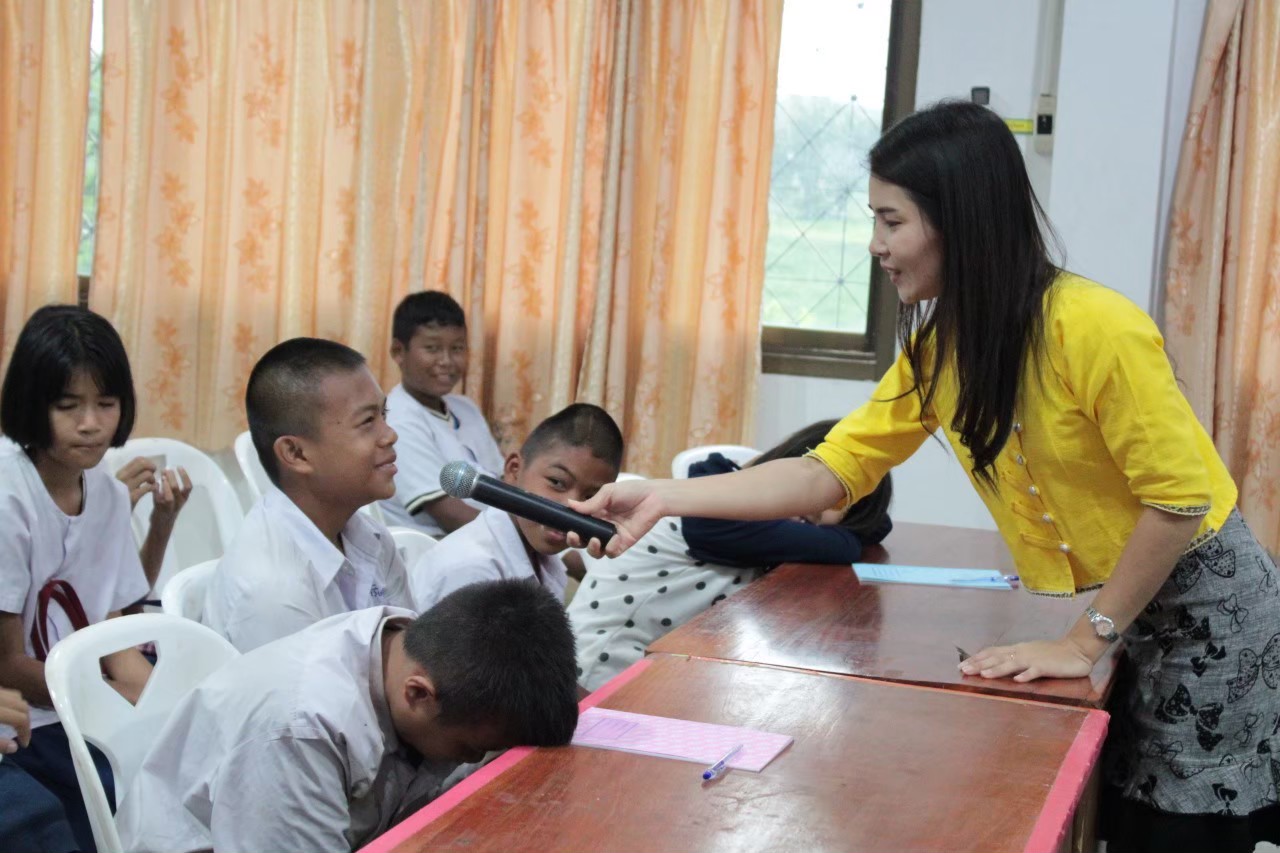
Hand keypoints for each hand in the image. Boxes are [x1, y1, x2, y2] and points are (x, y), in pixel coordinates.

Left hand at [0, 687, 30, 753]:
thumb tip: (15, 747)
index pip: (21, 719)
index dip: (26, 732)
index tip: (23, 744)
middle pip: (22, 705)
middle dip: (26, 721)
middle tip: (22, 734)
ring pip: (16, 696)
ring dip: (20, 709)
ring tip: (15, 721)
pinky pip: (6, 691)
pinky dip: (11, 701)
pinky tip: (4, 710)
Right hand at [116, 457, 157, 508]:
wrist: (110, 514)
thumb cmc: (117, 497)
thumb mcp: (120, 482)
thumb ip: (130, 474)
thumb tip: (146, 465)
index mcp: (120, 473)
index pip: (138, 460)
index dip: (148, 462)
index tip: (150, 469)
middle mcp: (122, 477)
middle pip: (143, 464)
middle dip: (152, 467)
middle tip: (153, 475)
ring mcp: (127, 487)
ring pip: (147, 474)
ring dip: (153, 479)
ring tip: (151, 484)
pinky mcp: (132, 497)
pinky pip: (148, 487)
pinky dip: (153, 487)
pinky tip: (152, 490)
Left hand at [149, 467, 191, 526]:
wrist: (162, 524)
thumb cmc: (169, 506)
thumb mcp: (176, 497)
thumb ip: (173, 486)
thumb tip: (167, 470)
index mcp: (184, 498)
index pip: (188, 486)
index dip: (184, 476)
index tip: (179, 467)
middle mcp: (178, 502)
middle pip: (176, 488)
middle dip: (171, 477)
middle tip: (166, 470)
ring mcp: (168, 507)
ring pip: (169, 496)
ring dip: (164, 485)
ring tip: (161, 476)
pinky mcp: (159, 509)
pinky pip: (157, 498)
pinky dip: (156, 490)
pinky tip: (154, 484)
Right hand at [567, 480, 667, 557]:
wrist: (653, 497)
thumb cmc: (631, 491)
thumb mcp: (608, 493)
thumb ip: (590, 503)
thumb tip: (569, 504)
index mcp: (595, 514)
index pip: (578, 525)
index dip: (569, 529)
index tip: (563, 528)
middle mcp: (601, 527)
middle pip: (583, 541)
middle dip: (575, 541)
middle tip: (574, 535)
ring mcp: (612, 536)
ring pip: (596, 551)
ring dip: (591, 549)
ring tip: (595, 541)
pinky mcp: (624, 543)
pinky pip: (612, 553)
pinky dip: (610, 549)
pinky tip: (615, 539)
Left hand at [959, 638, 1095, 682]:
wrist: (1076, 651)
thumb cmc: (1051, 654)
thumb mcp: (1029, 654)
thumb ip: (1014, 658)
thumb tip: (994, 665)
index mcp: (1017, 649)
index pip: (992, 652)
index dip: (977, 658)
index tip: (962, 664)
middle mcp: (1022, 652)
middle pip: (997, 657)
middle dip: (980, 664)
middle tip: (964, 670)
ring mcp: (1034, 659)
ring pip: (1012, 664)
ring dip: (997, 669)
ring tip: (984, 675)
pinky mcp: (1047, 667)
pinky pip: (1035, 671)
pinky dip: (1026, 675)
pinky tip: (1018, 680)